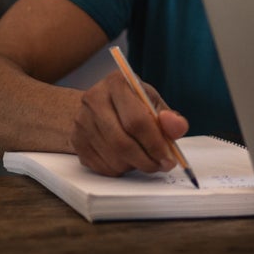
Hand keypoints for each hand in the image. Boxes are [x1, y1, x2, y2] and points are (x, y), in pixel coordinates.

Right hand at [70, 71, 189, 176]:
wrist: (100, 105)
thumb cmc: (131, 104)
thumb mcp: (153, 103)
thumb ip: (169, 117)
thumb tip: (177, 127)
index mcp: (116, 83)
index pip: (137, 120)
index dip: (155, 143)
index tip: (169, 158)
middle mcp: (94, 99)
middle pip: (122, 142)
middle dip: (146, 160)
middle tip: (160, 166)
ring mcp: (81, 121)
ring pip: (112, 157)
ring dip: (134, 166)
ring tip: (145, 161)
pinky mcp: (75, 140)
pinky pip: (100, 166)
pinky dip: (119, 169)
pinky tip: (128, 161)